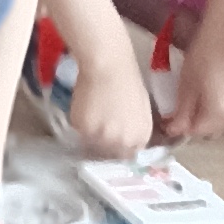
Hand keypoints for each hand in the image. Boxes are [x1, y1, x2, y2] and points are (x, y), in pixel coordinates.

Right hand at [68, 31, 155, 157]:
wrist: (109, 67)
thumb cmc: (130, 82)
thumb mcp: (142, 111)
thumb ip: (137, 131)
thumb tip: (130, 144)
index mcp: (139, 138)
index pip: (130, 156)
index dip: (123, 149)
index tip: (117, 142)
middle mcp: (120, 143)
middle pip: (110, 155)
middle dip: (107, 147)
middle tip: (103, 133)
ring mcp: (99, 138)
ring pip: (93, 146)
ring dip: (93, 138)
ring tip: (93, 121)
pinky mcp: (81, 128)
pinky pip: (80, 133)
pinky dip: (82, 126)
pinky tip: (86, 111)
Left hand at [163, 25, 223, 145]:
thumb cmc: (201, 57)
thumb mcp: (186, 86)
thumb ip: (182, 111)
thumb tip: (174, 131)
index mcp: (219, 112)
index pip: (199, 133)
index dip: (182, 131)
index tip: (168, 124)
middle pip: (213, 131)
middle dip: (195, 129)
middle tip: (177, 117)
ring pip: (221, 122)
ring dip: (205, 120)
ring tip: (189, 107)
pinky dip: (215, 111)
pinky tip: (204, 98)